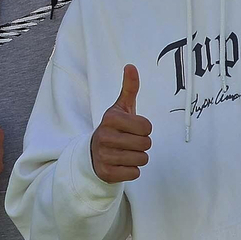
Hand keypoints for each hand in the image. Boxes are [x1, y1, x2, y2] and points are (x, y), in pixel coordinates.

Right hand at [91, 65, 150, 183]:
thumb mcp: (120, 108)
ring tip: (125, 153)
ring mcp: (104, 155)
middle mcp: (105, 136)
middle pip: (146, 144)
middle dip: (142, 144)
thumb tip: (131, 66)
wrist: (93, 153)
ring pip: (142, 159)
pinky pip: (134, 173)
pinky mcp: (106, 173)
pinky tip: (121, 164)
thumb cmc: (114, 128)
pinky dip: (131, 170)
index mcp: (110, 118)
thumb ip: (129, 88)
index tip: (132, 129)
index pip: (147, 127)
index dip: (144, 129)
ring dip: (138, 158)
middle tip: (129, 142)